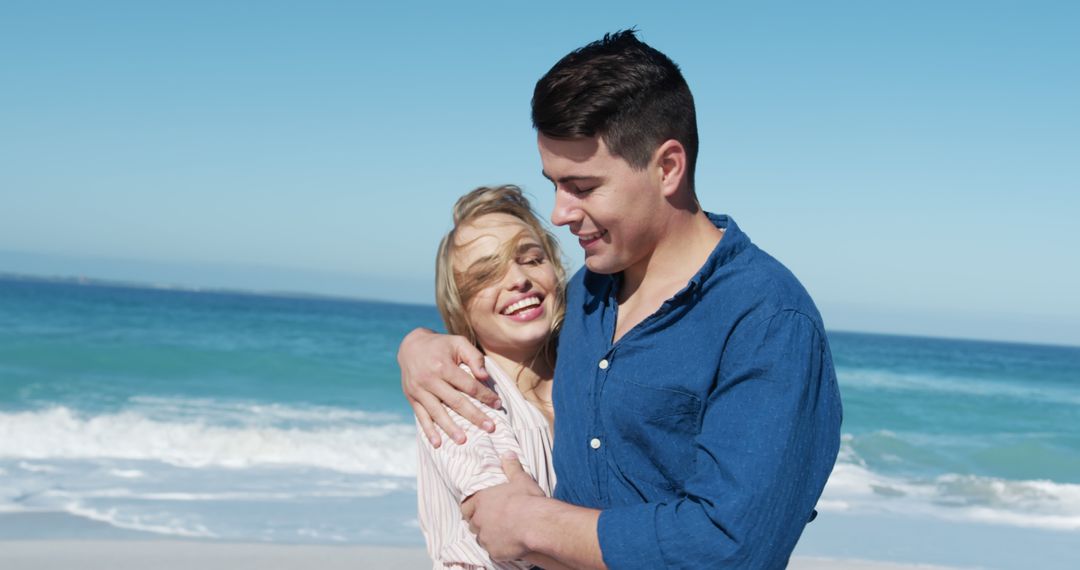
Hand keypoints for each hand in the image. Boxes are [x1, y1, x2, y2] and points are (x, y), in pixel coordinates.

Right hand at [398, 328, 499, 446]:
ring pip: (437, 412)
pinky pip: (421, 417)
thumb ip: (474, 357)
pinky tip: (437, 443)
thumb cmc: (440, 345)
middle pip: (455, 402)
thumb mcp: (458, 342)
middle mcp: (429, 380)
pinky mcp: (411, 398)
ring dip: (450, 428)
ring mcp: (419, 391)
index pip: (468, 385)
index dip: (485, 395)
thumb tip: (485, 376)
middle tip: (490, 427)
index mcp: (443, 366)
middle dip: (474, 416)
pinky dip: (429, 430)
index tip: (498, 405)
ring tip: (463, 441)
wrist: (410, 346)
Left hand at [461, 452, 544, 560]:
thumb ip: (511, 466)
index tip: (478, 510)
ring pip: (482, 539)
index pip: (466, 507)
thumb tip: (508, 454)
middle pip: (473, 524)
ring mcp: (485, 538)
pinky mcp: (494, 552)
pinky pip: (493, 552)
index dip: (471, 508)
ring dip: (489, 536)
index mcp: (481, 501)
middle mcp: (479, 520)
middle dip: (481, 523)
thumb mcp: (520, 479)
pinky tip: (510, 545)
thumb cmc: (527, 500)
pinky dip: (499, 549)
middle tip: (494, 521)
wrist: (536, 524)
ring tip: (504, 533)